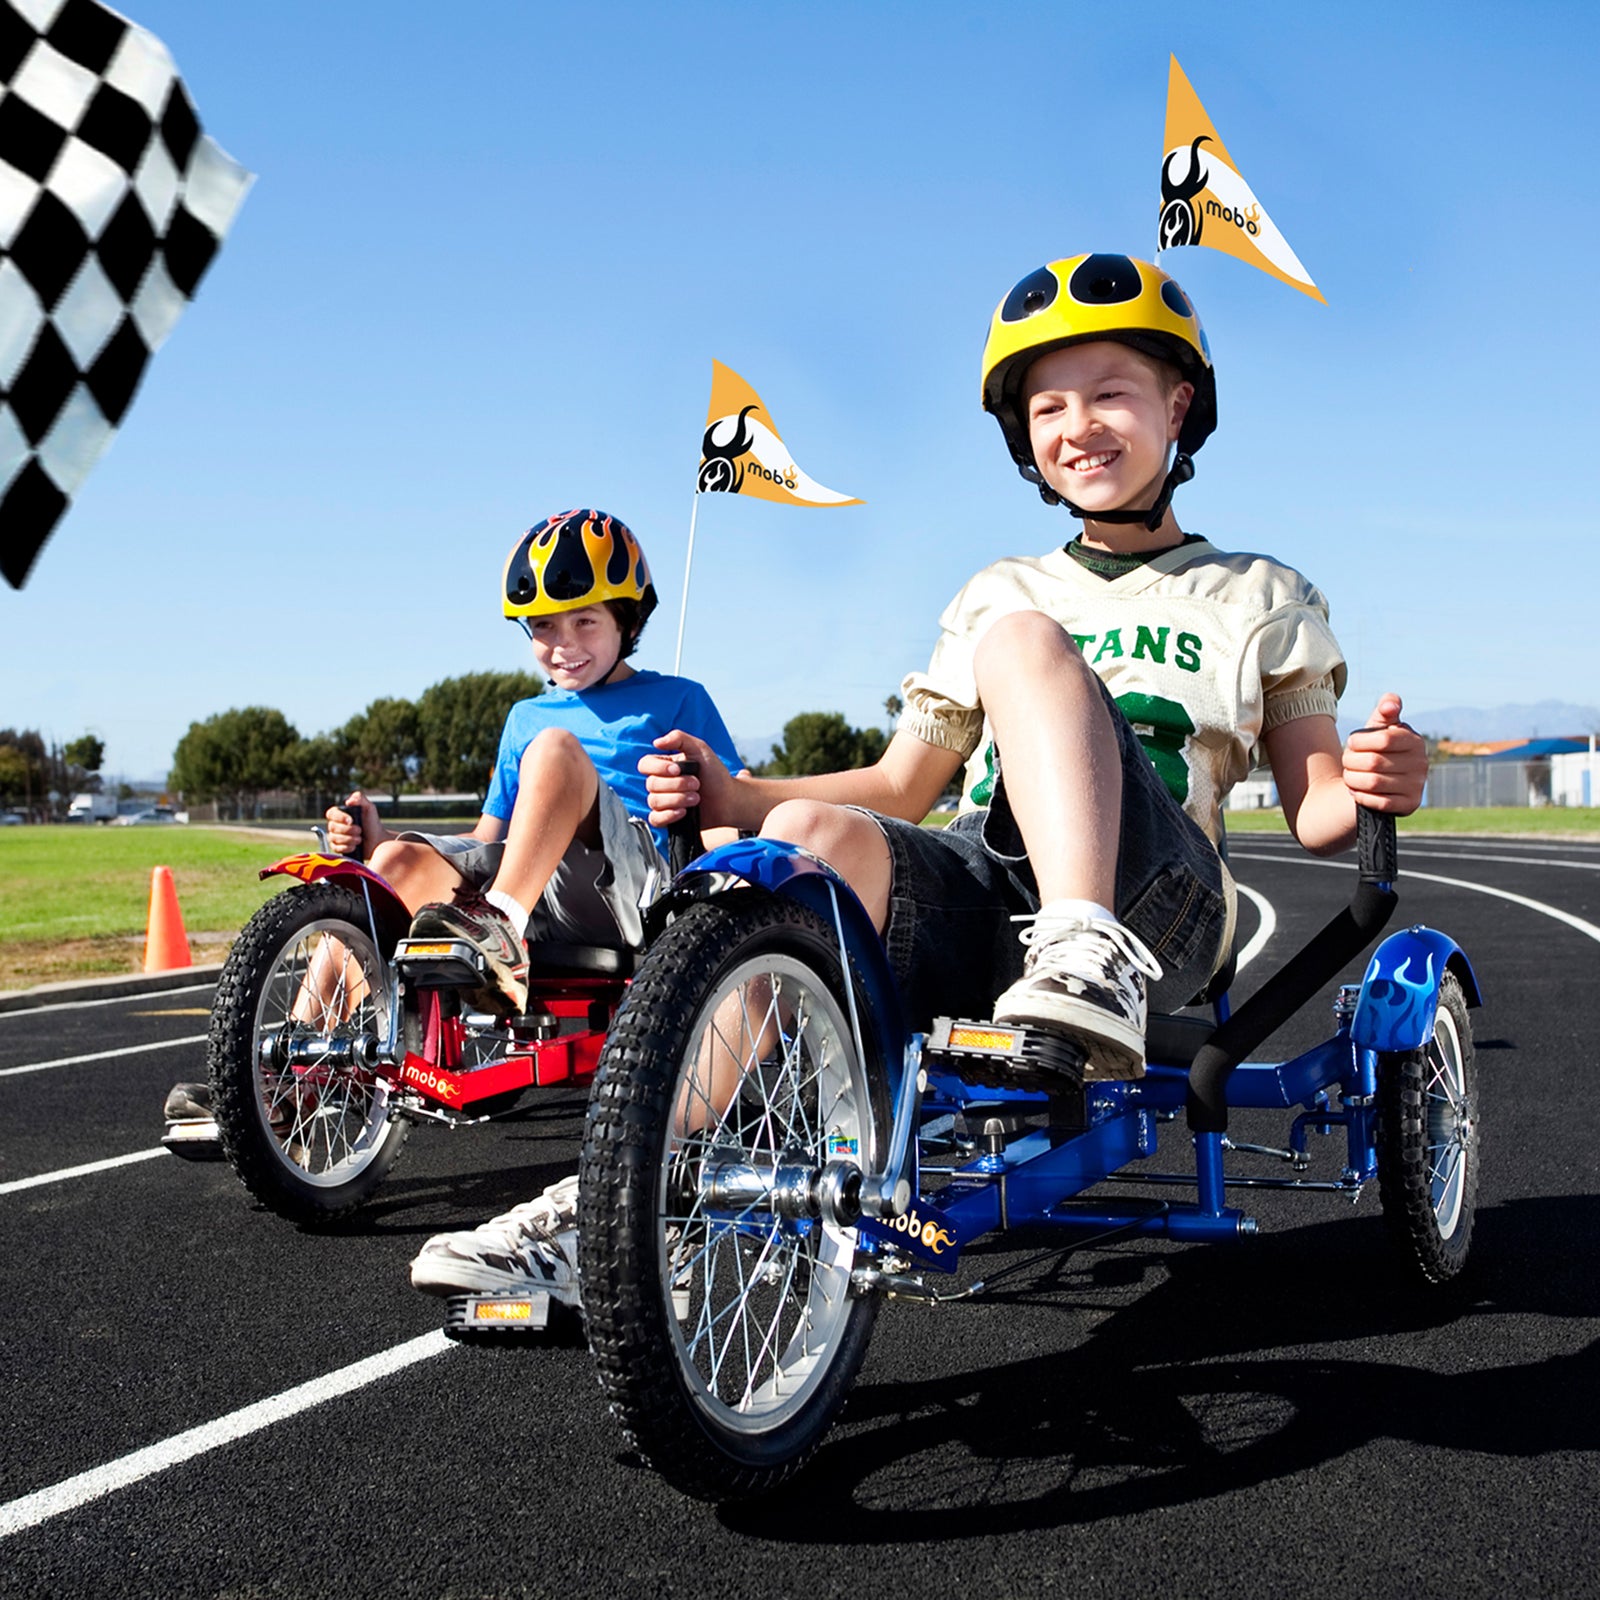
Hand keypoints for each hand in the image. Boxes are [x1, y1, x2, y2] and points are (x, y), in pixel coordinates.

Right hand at [327, 791, 374, 857]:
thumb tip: (349, 801)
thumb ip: (360, 799)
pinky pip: (336, 848)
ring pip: (334, 838)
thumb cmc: (372, 823)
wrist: (377, 840)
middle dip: (347, 830)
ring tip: (360, 839)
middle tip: (360, 830)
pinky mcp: (337, 847)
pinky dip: (347, 847)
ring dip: (349, 839)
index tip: (351, 820)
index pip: (331, 814)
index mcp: (339, 814)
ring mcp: (334, 836)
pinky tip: (355, 846)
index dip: (339, 817)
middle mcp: (334, 825)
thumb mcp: (369, 808)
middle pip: (332, 827)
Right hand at [640, 731, 733, 829]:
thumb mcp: (700, 749)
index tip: (677, 770)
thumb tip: (657, 742)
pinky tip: (684, 812)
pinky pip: (655, 819)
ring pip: (654, 801)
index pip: (645, 764)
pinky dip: (668, 815)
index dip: (658, 768)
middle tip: (697, 784)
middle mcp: (661, 783)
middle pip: (651, 784)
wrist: (728, 799)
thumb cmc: (715, 775)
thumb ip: (679, 738)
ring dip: (678, 799)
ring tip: (696, 798)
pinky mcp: (667, 818)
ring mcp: (663, 801)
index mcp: (665, 765)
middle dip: (677, 784)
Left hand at [1343, 694, 1427, 815]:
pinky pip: (1380, 803)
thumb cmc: (1376, 748)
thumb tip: (1390, 703)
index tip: (1351, 743)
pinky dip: (1361, 796)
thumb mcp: (1380, 727)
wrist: (1378, 780)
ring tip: (1349, 776)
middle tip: (1346, 762)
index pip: (1384, 739)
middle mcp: (1421, 763)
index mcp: (1415, 741)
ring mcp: (1417, 785)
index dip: (1360, 742)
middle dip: (1351, 762)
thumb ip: (1385, 711)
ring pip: (1374, 783)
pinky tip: (1355, 791)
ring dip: (1353, 779)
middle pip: (1374, 762)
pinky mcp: (1410, 805)